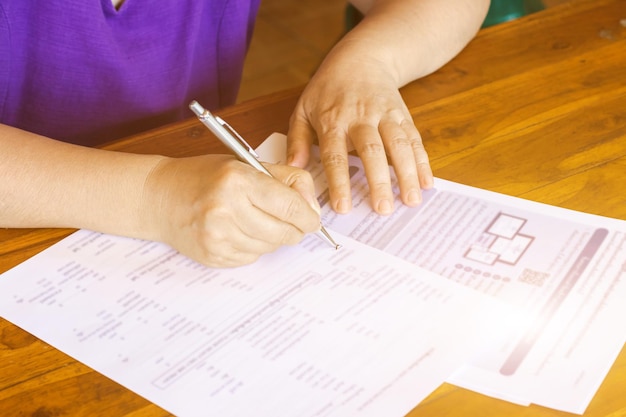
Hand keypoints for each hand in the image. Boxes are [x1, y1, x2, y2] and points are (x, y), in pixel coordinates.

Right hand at [142, 155, 320, 266]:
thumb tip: (312, 209)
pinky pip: (251, 258)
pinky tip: (238, 231)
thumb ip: (287, 180)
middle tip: (292, 222)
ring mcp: (217, 237)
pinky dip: (253, 247)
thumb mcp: (247, 164)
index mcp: (238, 181)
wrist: (159, 197)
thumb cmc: (205, 177)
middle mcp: (226, 210)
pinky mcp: (213, 256)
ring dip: (272, 238)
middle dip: (294, 229)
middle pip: (284, 232)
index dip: (308, 217)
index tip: (312, 220)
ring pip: (270, 248)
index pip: (290, 207)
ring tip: (256, 221)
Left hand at [286, 49, 432, 214]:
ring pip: (398, 145)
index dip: (339, 182)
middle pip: (371, 151)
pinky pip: (414, 139)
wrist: (361, 58)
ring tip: (411, 200)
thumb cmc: (327, 90)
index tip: (343, 207)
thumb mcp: (303, 109)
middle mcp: (361, 117)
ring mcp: (385, 115)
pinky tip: (427, 182)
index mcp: (333, 120)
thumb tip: (292, 167)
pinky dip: (423, 161)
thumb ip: (297, 139)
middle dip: (378, 181)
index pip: (335, 155)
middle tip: (383, 209)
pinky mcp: (403, 115)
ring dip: (407, 174)